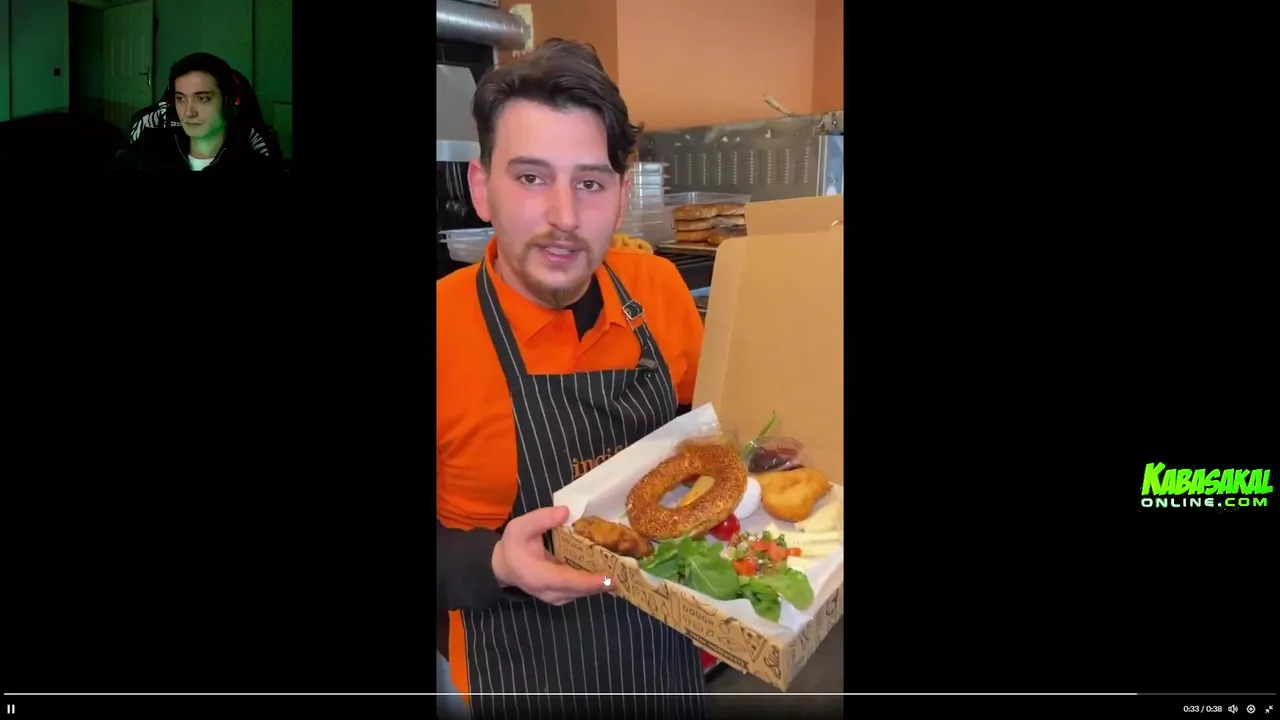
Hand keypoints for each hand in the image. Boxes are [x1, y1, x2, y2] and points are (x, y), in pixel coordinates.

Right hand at [492, 506, 613, 605]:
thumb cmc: (513, 545)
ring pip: (583, 593)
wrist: (505, 566)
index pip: (566, 581)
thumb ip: (541, 518)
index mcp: (537, 576)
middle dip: (603, 583)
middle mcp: (549, 592)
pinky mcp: (563, 596)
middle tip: (626, 571)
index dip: (589, 581)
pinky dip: (596, 582)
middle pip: (580, 590)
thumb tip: (566, 511)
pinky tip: (610, 569)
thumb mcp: (520, 526)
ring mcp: (556, 597)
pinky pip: (581, 591)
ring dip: (602, 583)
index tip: (610, 578)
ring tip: (623, 569)